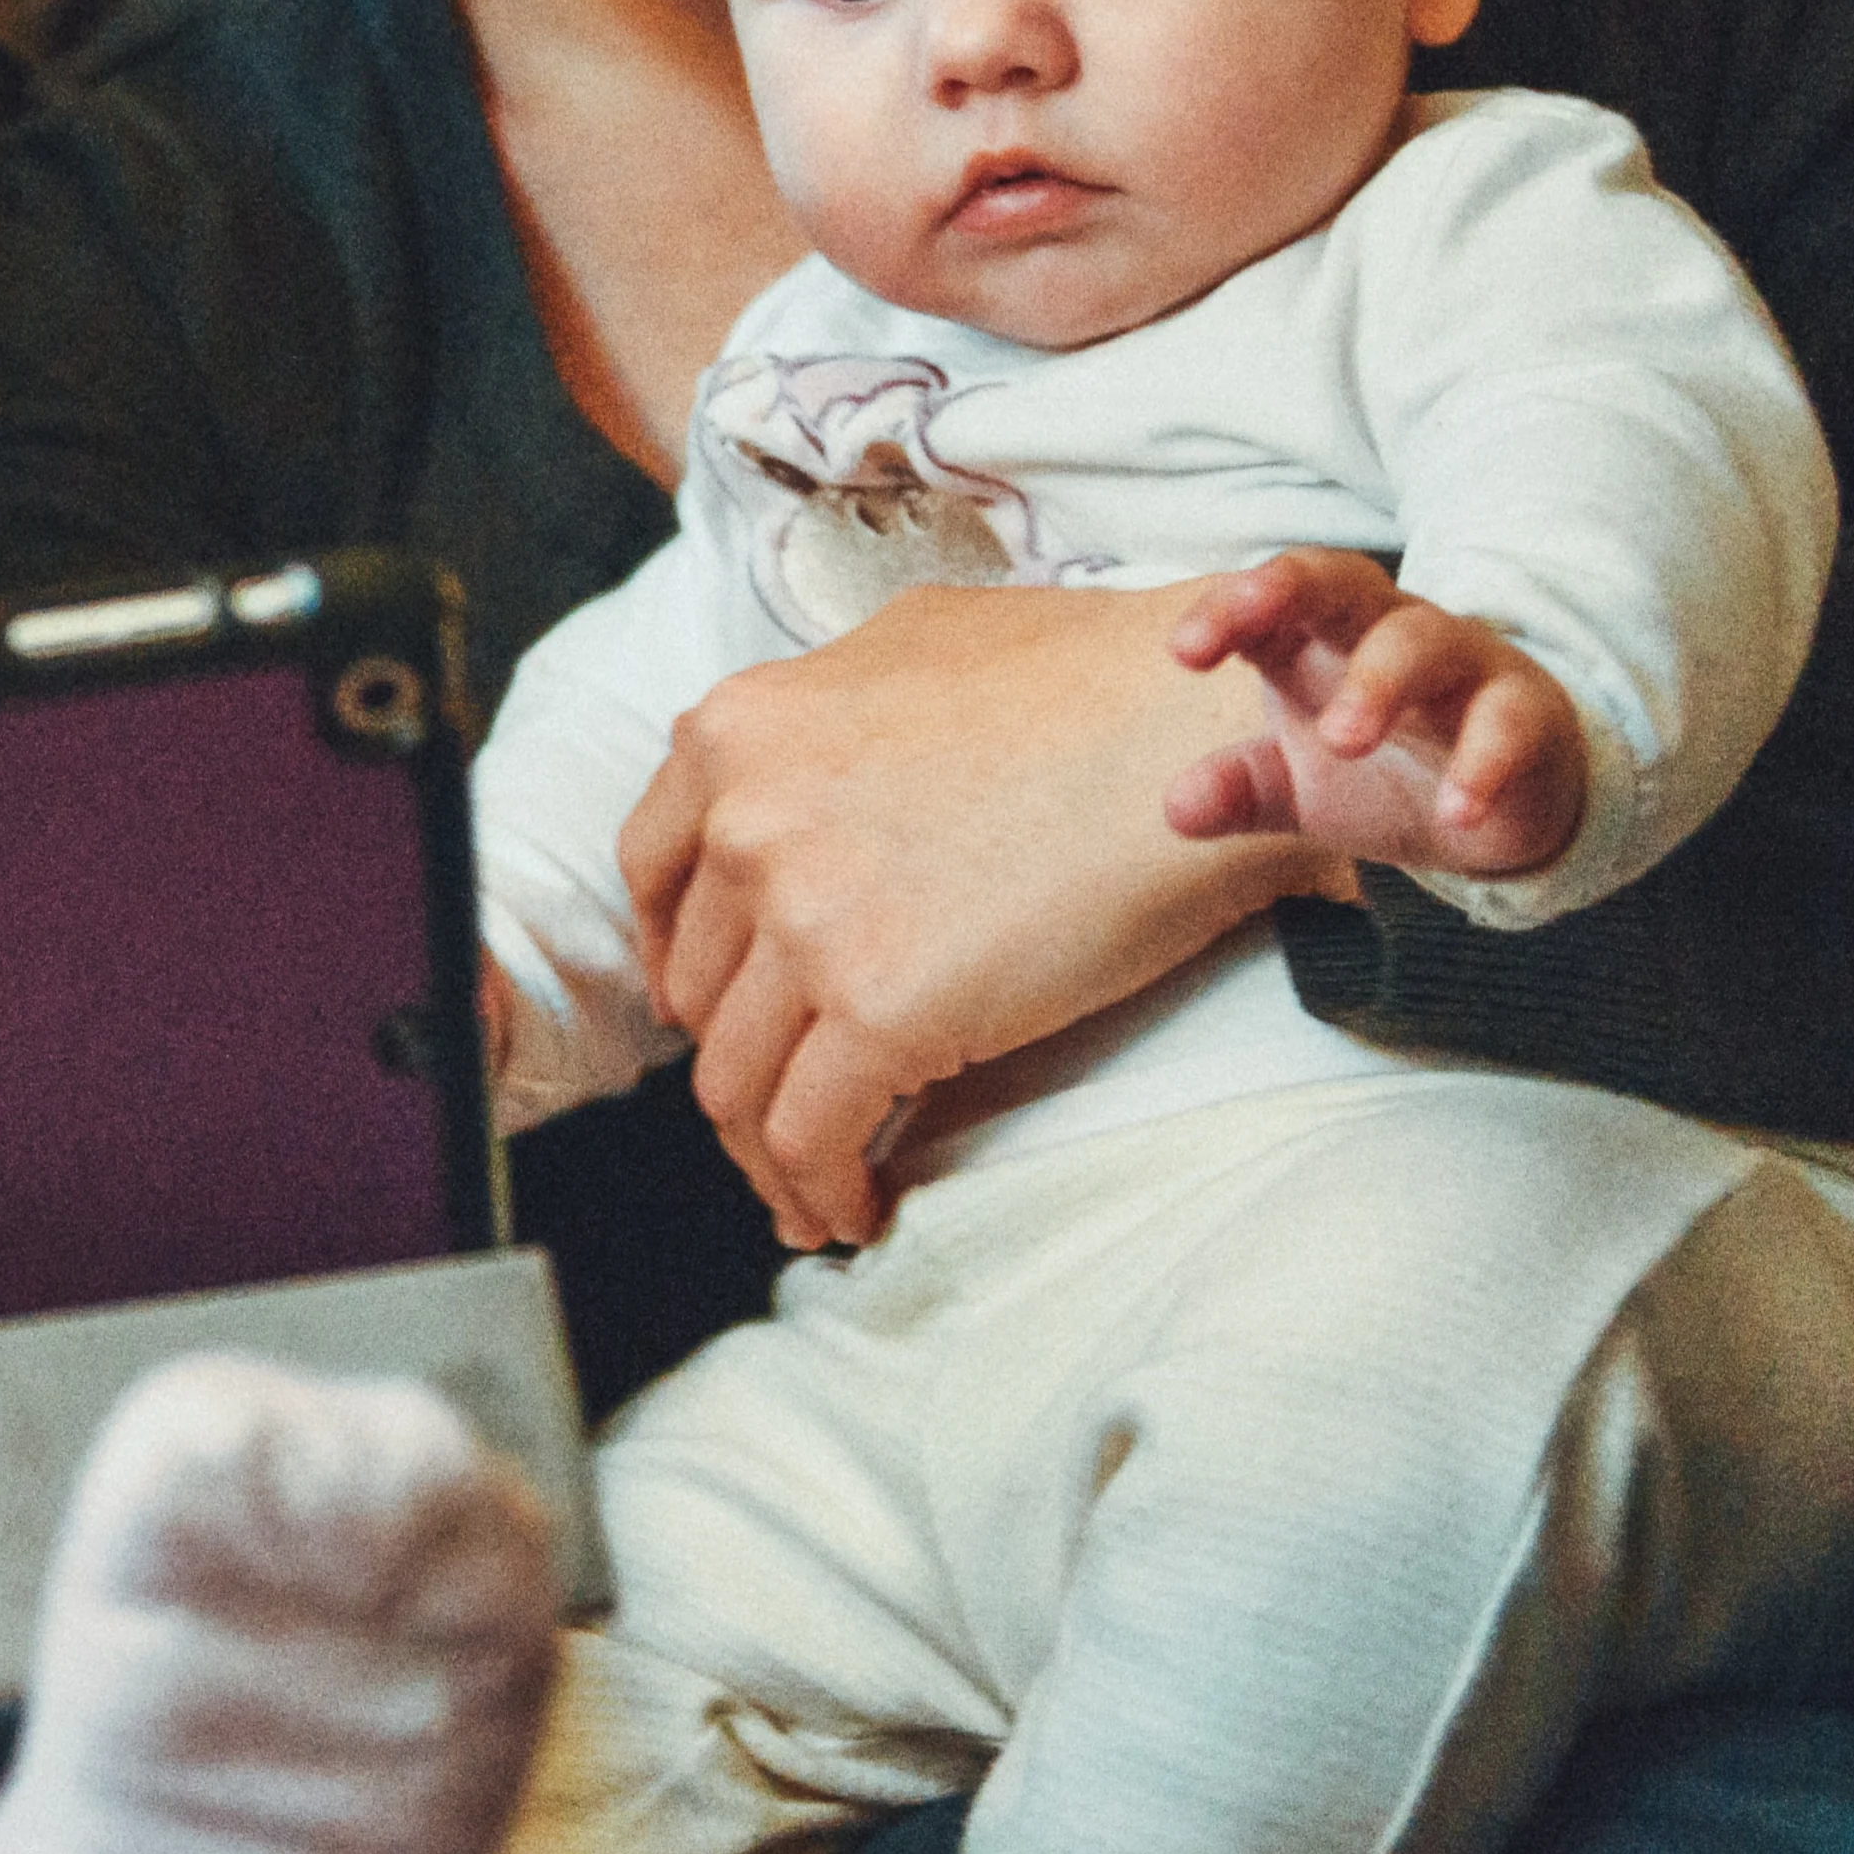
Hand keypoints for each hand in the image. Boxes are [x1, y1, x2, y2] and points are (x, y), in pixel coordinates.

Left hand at [618, 579, 1338, 1252]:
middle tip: (783, 1103)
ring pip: (737, 1081)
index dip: (678, 954)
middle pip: (701, 989)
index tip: (708, 1004)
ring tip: (814, 1190)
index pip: (652, 871)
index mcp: (738, 733)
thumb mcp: (909, 645)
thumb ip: (825, 714)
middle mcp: (747, 822)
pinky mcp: (879, 1010)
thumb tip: (797, 777)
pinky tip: (858, 1208)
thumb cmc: (1088, 677)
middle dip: (738, 1056)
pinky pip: (810, 1136)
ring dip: (767, 1152)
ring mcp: (804, 920)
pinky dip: (821, 1189)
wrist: (1201, 726)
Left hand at [1164, 550, 1584, 879]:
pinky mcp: (1527, 712)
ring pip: (1422, 640)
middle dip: (1291, 591)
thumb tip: (1175, 809)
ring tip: (1345, 741)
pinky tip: (1456, 813)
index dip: (1228, 609)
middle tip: (1248, 637)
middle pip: (1342, 581)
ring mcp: (1463, 663)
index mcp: (1321, 635)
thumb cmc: (1385, 769)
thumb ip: (1241, 789)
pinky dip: (1482, 764)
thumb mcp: (1300, 788)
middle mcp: (1389, 630)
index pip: (1270, 598)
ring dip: (1380, 682)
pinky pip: (1507, 721)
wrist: (1502, 807)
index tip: (1184, 650)